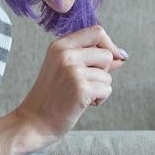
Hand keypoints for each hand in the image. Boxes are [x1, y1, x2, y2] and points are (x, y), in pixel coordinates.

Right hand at [13, 25, 127, 145]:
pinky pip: (107, 89)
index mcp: (60, 46)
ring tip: (80, 95)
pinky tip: (83, 103)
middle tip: (86, 83)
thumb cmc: (50, 98)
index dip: (109, 44)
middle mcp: (66, 55)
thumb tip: (120, 56)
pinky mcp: (81, 89)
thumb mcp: (66, 70)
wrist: (33, 122)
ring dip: (100, 88)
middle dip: (103, 71)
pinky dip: (100, 99)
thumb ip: (91, 60)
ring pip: (107, 75)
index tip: (115, 56)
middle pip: (106, 54)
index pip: (96, 32)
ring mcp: (73, 71)